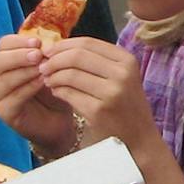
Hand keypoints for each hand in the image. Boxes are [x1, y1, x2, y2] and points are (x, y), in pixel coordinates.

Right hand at [0, 34, 78, 155]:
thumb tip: (43, 41)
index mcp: (3, 61)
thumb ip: (43, 53)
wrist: (58, 117)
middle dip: (19, 56)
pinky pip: (12, 98)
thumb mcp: (48, 66)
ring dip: (25, 72)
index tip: (38, 42)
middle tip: (38, 55)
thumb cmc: (51, 88)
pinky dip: (27, 88)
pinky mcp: (3, 112)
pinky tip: (41, 82)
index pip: (3, 45)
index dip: (19, 41)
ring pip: (4, 79)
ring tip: (43, 69)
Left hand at [38, 36, 157, 152]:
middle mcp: (122, 73)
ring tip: (49, 80)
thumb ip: (96, 61)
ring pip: (70, 74)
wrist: (139, 140)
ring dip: (53, 76)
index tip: (48, 51)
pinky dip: (57, 91)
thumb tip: (57, 48)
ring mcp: (112, 92)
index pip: (88, 42)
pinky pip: (69, 94)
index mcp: (127, 60)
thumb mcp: (121, 77)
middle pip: (77, 56)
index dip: (63, 45)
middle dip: (54, 60)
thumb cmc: (125, 106)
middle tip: (43, 67)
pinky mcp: (99, 111)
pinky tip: (56, 93)